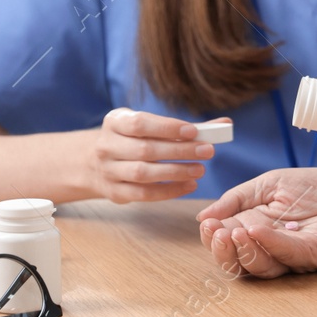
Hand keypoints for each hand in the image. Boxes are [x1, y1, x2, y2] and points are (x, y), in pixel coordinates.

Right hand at [84, 108, 216, 202]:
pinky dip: (168, 191)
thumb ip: (185, 127)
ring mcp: (108, 171)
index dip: (167, 128)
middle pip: (145, 150)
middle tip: (208, 151)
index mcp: (115, 122)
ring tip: (200, 170)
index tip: (193, 131)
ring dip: (175, 172)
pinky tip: (189, 185)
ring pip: (143, 173)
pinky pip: (143, 194)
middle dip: (179, 151)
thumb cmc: (132, 139)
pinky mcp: (114, 192)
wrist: (92, 163)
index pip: (140, 124)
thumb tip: (225, 124)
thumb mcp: (148, 125)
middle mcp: (106, 146)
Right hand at [195, 168, 316, 277]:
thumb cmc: (315, 189)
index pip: (226, 243)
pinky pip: (288, 255)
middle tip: (217, 234)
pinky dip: (270, 245)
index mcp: (255, 231)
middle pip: (239, 263)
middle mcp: (270, 249)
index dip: (213, 237)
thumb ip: (237, 199)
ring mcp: (291, 256)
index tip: (208, 225)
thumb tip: (204, 217)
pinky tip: (256, 231)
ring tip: (233, 233)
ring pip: (260, 267)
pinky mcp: (314, 257)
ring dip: (243, 252)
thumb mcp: (269, 184)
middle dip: (223, 251)